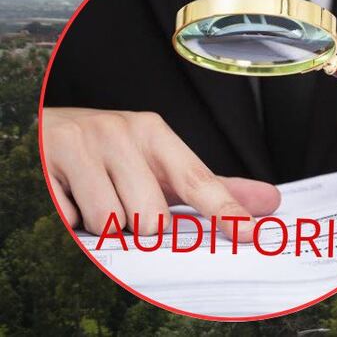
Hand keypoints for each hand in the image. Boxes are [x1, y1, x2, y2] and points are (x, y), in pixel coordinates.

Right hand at [41, 108, 280, 240]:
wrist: (45, 129)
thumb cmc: (111, 152)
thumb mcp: (160, 161)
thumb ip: (212, 186)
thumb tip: (267, 202)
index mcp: (154, 133)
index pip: (196, 179)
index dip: (223, 209)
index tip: (247, 231)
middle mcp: (120, 134)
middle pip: (149, 217)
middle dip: (140, 227)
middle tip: (126, 206)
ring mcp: (82, 147)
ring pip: (109, 223)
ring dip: (104, 226)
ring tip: (96, 198)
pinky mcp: (46, 164)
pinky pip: (69, 223)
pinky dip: (72, 223)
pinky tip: (70, 198)